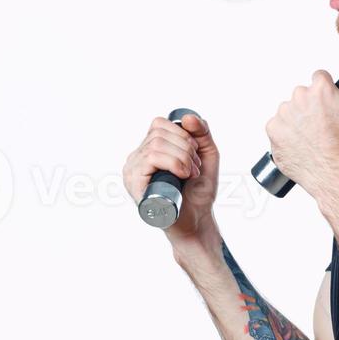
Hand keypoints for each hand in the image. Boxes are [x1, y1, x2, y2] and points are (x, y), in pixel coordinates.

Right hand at [124, 113, 219, 247]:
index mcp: (148, 150)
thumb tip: (187, 117)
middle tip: (195, 168)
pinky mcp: (134, 185)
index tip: (195, 154)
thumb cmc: (198, 193)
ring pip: (156, 145)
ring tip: (190, 175)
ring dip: (182, 157)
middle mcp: (136, 159)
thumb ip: (202, 133)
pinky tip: (183, 177)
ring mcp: (132, 172)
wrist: (197, 222)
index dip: (181, 133)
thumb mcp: (206, 156)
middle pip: (158, 133)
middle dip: (185, 147)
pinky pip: (150, 159)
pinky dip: (173, 163)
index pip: (159, 124)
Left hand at [264, 70, 338, 201]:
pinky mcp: (274, 132)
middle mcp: (299, 99)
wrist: (338, 177)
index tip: (328, 102)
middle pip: (303, 94)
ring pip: (289, 110)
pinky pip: (278, 126)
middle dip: (311, 105)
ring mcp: (284, 115)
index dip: (326, 90)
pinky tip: (300, 143)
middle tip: (322, 123)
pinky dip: (286, 133)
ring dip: (297, 119)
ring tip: (311, 136)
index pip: (319, 77)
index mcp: (321, 90)